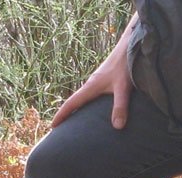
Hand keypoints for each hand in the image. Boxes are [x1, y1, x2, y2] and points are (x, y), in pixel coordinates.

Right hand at [51, 14, 137, 129]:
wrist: (129, 45)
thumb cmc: (125, 65)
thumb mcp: (123, 87)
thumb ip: (120, 106)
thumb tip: (117, 127)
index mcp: (90, 87)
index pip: (71, 103)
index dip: (61, 115)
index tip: (52, 127)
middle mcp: (91, 84)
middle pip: (74, 101)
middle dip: (66, 114)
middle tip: (60, 128)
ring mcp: (97, 81)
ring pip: (83, 97)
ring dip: (77, 108)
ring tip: (75, 121)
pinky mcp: (104, 79)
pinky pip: (91, 94)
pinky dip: (87, 103)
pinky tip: (94, 108)